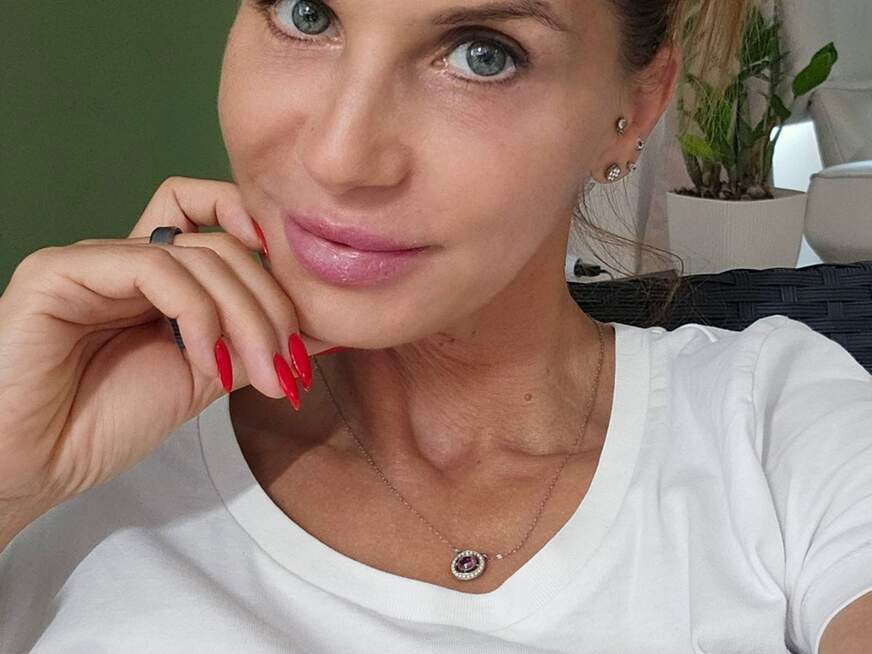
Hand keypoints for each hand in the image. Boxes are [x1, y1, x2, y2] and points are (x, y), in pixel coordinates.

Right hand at [0, 176, 336, 527]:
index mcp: (160, 278)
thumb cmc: (106, 424)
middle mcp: (128, 259)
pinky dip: (199, 313)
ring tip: (259, 375)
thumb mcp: (205, 376)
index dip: (267, 244)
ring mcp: (95, 260)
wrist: (35, 466)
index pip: (219, 218)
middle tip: (289, 366)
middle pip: (225, 244)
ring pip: (199, 253)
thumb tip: (329, 325)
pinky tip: (206, 362)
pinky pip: (154, 267)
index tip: (306, 306)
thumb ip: (255, 343)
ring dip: (246, 317)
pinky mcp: (60, 270)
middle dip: (272, 306)